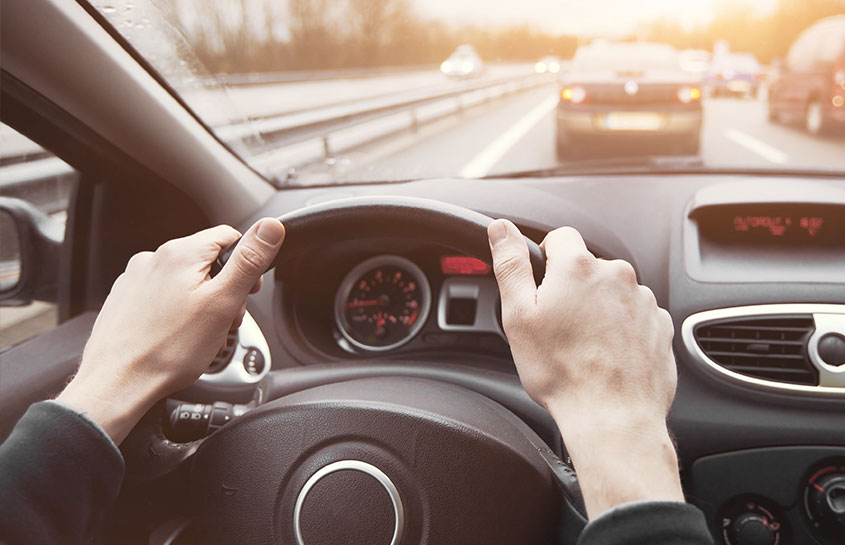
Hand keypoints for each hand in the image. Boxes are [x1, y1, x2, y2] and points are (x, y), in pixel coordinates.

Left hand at [58, 218, 284, 443]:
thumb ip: (249, 261)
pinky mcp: (126, 299)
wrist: (117, 383)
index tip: (248, 291)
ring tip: (201, 335)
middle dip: (224, 290)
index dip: (246, 265)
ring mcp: (136, 279)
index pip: (229, 236)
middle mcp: (154, 258)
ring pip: (186, 282)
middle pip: (207, 262)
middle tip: (224, 321)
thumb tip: (271, 227)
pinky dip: (178, 313)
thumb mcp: (223, 302)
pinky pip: (164, 297)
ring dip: (203, 304)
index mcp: (181, 253)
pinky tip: (178, 337)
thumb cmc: (168, 350)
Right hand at [488, 219, 682, 517]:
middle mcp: (617, 275)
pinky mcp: (660, 326)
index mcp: (579, 267)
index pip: (561, 237)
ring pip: (612, 294)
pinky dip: (621, 330)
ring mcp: (643, 301)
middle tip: (557, 327)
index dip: (546, 258)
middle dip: (572, 289)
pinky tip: (606, 356)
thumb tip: (501, 228)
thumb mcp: (518, 315)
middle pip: (588, 268)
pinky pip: (635, 317)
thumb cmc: (562, 372)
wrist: (612, 417)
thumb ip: (511, 264)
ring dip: (598, 310)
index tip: (542, 287)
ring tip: (583, 348)